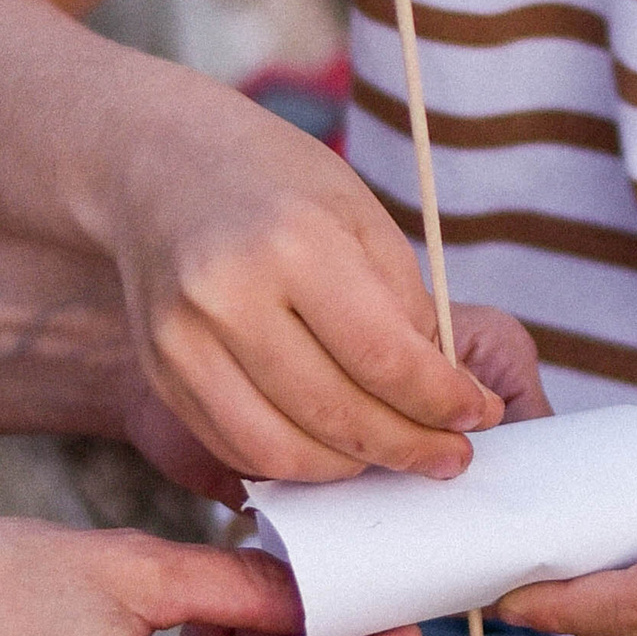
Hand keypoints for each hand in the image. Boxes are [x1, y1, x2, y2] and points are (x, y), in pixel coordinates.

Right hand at [100, 80, 502, 483]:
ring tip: (393, 452)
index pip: (384, 358)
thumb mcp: (358, 213)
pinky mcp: (163, 374)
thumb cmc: (276, 184)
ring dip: (354, 467)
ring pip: (286, 450)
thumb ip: (405, 305)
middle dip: (410, 447)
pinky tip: (334, 446)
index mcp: (292, 243)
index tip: (477, 416)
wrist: (159, 168)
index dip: (440, 402)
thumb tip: (446, 395)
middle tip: (451, 456)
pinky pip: (240, 447)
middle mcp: (228, 298)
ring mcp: (185, 343)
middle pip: (338, 414)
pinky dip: (297, 462)